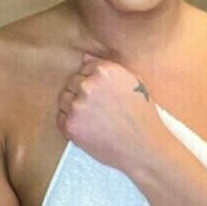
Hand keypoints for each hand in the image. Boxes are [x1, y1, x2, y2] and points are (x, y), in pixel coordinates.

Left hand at [56, 52, 168, 170]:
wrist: (145, 148)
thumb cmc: (144, 117)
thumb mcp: (135, 84)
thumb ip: (109, 68)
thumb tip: (84, 57)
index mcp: (105, 71)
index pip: (85, 68)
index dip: (94, 82)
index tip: (104, 96)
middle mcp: (88, 86)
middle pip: (72, 82)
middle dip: (83, 94)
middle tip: (101, 110)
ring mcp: (77, 106)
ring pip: (64, 99)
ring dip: (75, 107)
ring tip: (96, 120)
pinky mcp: (71, 126)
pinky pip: (61, 118)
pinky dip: (71, 123)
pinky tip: (90, 129)